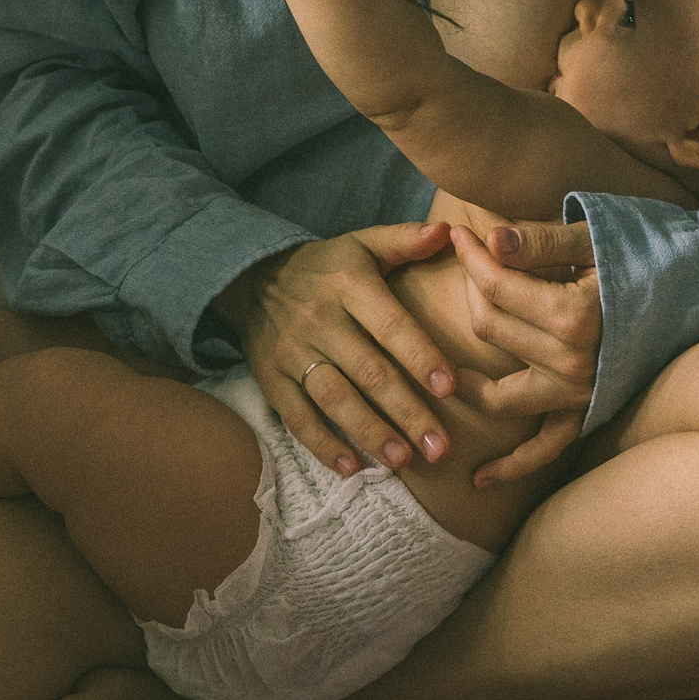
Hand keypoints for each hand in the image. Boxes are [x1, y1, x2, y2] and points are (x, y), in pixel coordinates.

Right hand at [217, 222, 456, 474]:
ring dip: (369, 432)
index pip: (390, 324)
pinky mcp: (271, 378)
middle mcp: (320, 319)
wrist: (248, 276)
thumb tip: (449, 232)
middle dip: (407, 412)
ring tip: (403, 461)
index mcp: (349, 285)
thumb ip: (404, 241)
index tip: (450, 388)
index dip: (420, 356)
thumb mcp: (360, 244)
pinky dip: (321, 443)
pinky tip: (349, 467)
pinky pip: (296, 415)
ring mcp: (292, 351)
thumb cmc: (324, 266)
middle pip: (368, 371)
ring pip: (334, 397)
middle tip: (440, 448)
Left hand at [446, 220, 604, 486]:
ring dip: (468, 380)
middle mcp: (573, 363)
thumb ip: (541, 241)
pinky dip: (513, 465)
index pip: (496, 287)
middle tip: (473, 265)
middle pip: (490, 329)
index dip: (470, 256)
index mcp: (573, 316)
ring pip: (499, 395)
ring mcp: (579, 395)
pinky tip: (478, 479)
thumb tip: (492, 238)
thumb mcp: (597, 239)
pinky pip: (545, 449)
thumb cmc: (649, 257)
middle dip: (471, 291)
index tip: (459, 233)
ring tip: (443, 363)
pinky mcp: (587, 413)